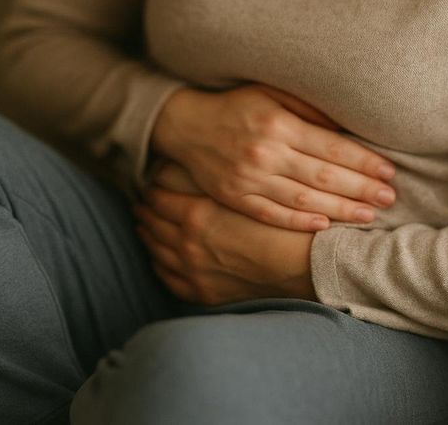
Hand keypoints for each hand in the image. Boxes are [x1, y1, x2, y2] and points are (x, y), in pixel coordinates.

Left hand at [131, 159, 316, 305]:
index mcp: (197, 215)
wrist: (306, 264)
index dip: (152, 187)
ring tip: (144, 225)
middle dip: (146, 211)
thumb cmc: (283, 221)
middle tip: (140, 201)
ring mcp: (194, 272)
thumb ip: (222, 173)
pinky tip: (159, 259)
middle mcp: (188, 245)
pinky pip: (170, 280)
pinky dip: (160, 266)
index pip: (159, 197)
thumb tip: (201, 153)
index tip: (149, 180)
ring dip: (148, 236)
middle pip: (154, 223)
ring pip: (157, 251)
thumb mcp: (252, 189)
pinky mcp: (206, 294)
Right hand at [149, 82, 397, 232]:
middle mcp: (265, 153)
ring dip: (340, 209)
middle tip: (390, 198)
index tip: (388, 170)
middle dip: (361, 188)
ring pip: (303, 198)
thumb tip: (347, 122)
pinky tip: (325, 225)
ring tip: (368, 216)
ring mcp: (249, 179)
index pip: (332, 147)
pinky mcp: (235, 198)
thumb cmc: (237, 106)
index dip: (364, 161)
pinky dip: (299, 220)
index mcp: (278, 124)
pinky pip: (272, 214)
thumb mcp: (271, 92)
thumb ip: (308, 106)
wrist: (187, 126)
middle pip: (324, 176)